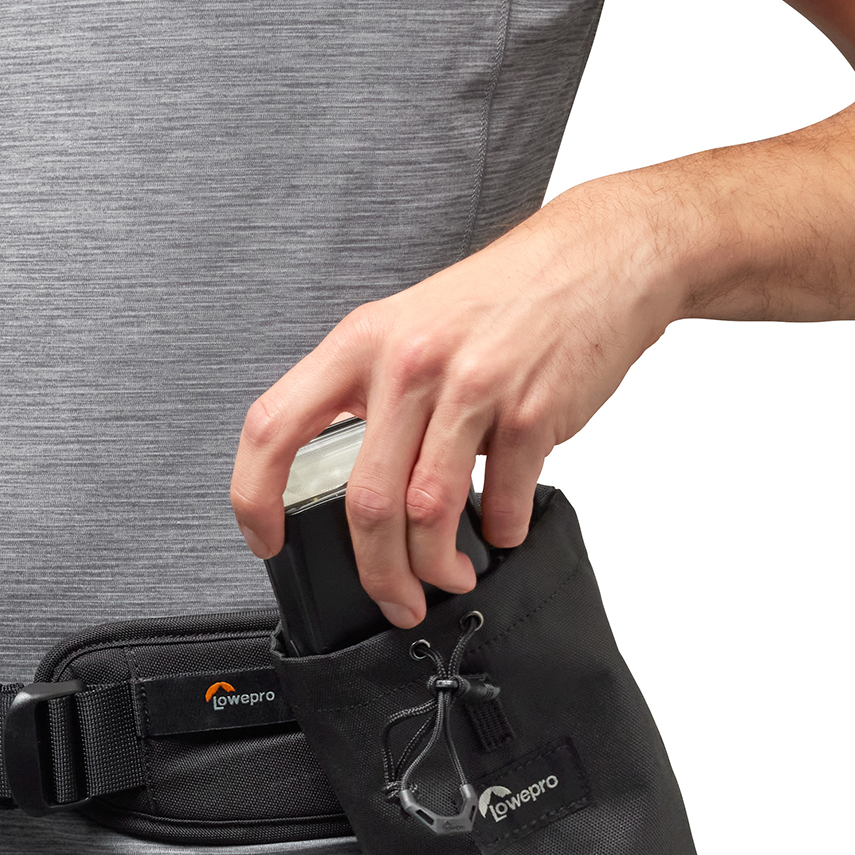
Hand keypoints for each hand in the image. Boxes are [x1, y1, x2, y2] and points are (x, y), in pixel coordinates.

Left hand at [229, 183, 678, 625]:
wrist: (600, 258)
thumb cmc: (500, 298)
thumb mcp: (407, 326)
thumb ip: (369, 396)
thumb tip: (349, 486)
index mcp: (361, 343)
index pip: (273, 428)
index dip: (255, 497)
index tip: (265, 540)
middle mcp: (408, 363)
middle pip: (365, 501)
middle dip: (378, 572)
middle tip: (393, 597)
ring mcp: (472, 387)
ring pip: (428, 514)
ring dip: (437, 567)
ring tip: (449, 577)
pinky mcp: (531, 412)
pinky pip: (503, 501)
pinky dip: (501, 532)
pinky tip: (501, 529)